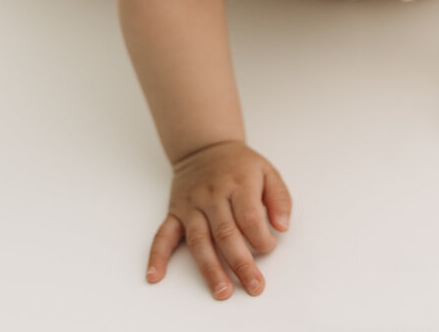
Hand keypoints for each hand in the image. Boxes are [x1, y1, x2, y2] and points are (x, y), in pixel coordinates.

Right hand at [145, 139, 291, 299]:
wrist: (206, 146)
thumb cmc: (239, 165)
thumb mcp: (267, 171)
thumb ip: (279, 198)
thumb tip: (282, 226)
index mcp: (238, 185)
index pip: (249, 217)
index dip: (261, 237)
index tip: (269, 248)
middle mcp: (213, 196)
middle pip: (226, 233)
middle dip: (241, 263)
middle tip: (254, 286)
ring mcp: (192, 205)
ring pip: (199, 240)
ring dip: (210, 268)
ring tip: (222, 291)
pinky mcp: (175, 212)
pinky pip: (163, 234)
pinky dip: (158, 255)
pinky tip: (156, 275)